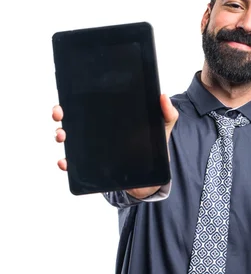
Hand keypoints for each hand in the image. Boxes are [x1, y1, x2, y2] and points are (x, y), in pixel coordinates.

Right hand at [53, 94, 178, 197]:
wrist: (154, 177)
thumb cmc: (154, 148)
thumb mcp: (162, 128)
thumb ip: (167, 114)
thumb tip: (163, 96)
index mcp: (109, 120)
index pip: (87, 106)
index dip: (73, 99)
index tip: (66, 97)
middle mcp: (97, 133)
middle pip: (72, 120)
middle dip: (60, 115)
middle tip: (59, 114)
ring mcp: (93, 151)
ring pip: (70, 141)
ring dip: (60, 136)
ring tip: (61, 135)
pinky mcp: (94, 168)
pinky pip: (76, 166)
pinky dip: (66, 164)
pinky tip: (64, 162)